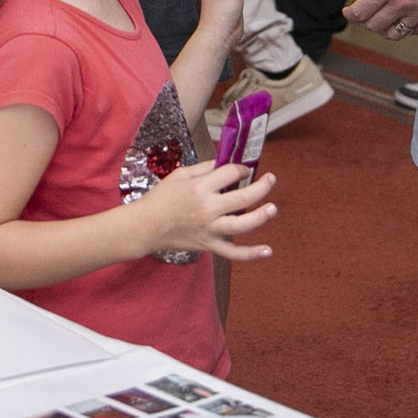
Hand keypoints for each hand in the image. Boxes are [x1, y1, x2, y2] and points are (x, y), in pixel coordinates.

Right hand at [130, 161, 277, 263]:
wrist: (146, 226)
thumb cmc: (160, 198)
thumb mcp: (179, 175)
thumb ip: (203, 168)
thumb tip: (224, 164)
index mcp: (199, 188)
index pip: (229, 174)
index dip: (241, 169)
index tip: (243, 169)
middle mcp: (207, 208)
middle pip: (242, 198)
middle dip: (261, 187)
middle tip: (271, 179)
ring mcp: (209, 229)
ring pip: (241, 225)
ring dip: (260, 217)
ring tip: (272, 208)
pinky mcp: (209, 245)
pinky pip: (232, 252)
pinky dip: (251, 254)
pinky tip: (267, 251)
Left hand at [345, 0, 417, 41]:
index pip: (359, 13)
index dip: (349, 14)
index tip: (348, 11)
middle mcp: (401, 5)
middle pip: (373, 26)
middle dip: (363, 21)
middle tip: (360, 14)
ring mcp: (416, 13)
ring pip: (391, 34)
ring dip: (381, 29)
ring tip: (377, 20)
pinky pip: (411, 32)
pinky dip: (401, 28)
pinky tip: (397, 19)